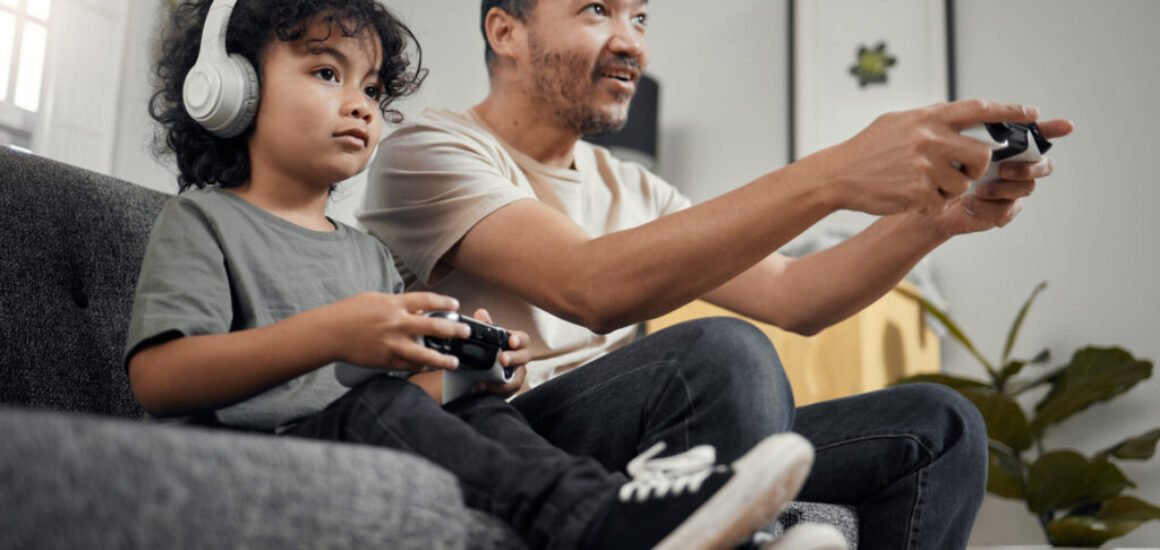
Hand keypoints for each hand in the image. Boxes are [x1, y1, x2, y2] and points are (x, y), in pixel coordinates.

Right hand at [323, 292, 469, 372]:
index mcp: (394, 304)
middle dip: (454, 330)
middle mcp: (396, 324)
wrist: (329, 333)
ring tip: (454, 362)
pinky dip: (421, 367)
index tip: (455, 305)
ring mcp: (392, 344)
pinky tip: (430, 368)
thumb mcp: (376, 299)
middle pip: (434, 327)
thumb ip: (398, 304)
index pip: (427, 301)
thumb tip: (418, 308)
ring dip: (442, 359)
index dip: (445, 302)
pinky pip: (409, 366)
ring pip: (424, 354)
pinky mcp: (386, 360)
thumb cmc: (350, 313)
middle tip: (466, 332)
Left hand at [470, 308, 530, 398]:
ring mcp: (515, 376)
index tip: (512, 341)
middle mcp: (519, 360)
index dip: (519, 340)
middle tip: (502, 359)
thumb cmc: (485, 352)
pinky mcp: (507, 390)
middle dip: (514, 358)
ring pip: (517, 380)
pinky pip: (506, 393)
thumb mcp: (482, 339)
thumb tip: (481, 314)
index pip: (522, 339)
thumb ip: (483, 327)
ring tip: (483, 381)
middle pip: (525, 358)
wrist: (472, 375)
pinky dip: (493, 391)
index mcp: (514, 344)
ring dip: (502, 381)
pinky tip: (478, 387)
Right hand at [817, 99, 1040, 215]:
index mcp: (928, 118)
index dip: (1009, 112)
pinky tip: (911, 196)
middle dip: (977, 166)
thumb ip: (930, 119)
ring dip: (950, 188)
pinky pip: (942, 201)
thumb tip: (960, 115)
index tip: (1031, 114)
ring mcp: (925, 166)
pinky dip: (931, 203)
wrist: (838, 175)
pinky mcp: (918, 193)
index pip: (979, 110)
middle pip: (981, 154)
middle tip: (961, 169)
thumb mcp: (898, 122)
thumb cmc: (867, 148)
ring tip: (923, 184)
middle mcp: (929, 139)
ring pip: (963, 183)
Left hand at [926, 118, 1074, 235]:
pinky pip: (1007, 210)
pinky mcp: (1002, 211)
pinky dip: (987, 207)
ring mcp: (1012, 190)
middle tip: (1004, 169)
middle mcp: (1017, 166)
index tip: (1066, 125)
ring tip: (978, 188)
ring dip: (1004, 188)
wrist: (927, 197)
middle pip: (1043, 165)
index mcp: (1009, 146)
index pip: (1038, 135)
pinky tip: (969, 203)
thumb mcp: (950, 143)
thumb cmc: (940, 166)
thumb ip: (970, 129)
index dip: (1053, 129)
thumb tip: (985, 113)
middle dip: (1029, 167)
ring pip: (1026, 188)